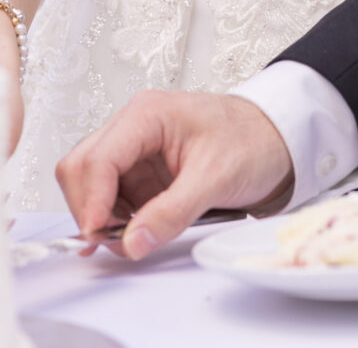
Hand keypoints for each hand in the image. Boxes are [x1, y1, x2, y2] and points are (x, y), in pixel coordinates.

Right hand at [56, 91, 293, 258]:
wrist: (276, 139)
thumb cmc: (251, 140)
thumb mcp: (215, 177)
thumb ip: (172, 212)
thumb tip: (131, 242)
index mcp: (147, 114)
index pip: (97, 159)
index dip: (90, 201)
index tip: (97, 237)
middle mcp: (133, 127)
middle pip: (81, 168)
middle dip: (90, 209)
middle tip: (113, 242)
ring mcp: (135, 149)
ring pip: (90, 185)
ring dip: (103, 218)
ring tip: (135, 238)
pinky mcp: (141, 171)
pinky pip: (112, 198)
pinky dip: (117, 220)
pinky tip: (140, 230)